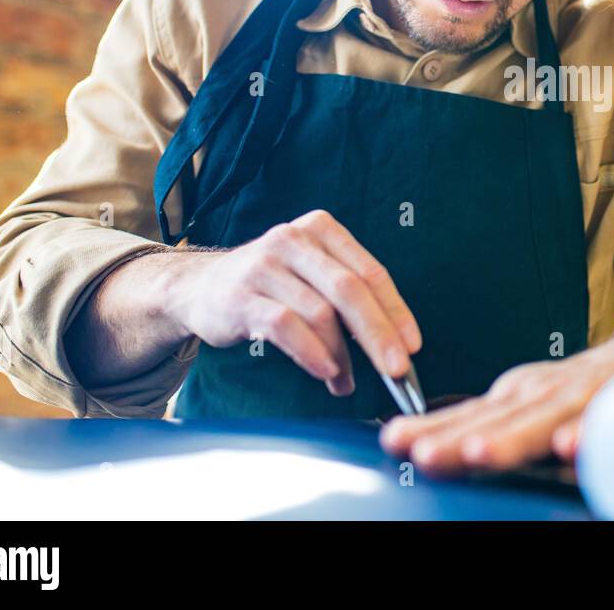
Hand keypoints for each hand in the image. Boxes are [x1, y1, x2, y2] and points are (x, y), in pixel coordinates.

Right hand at [158, 210, 421, 396]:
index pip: (370, 272)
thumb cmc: (271, 286)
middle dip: (378, 334)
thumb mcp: (311, 275)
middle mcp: (294, 240)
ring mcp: (264, 265)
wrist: (200, 287)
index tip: (412, 346)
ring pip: (319, 312)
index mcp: (321, 230)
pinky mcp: (241, 295)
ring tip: (346, 382)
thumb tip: (392, 345)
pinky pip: (285, 326)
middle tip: (396, 370)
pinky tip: (325, 372)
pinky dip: (311, 353)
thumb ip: (348, 299)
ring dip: (341, 356)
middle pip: (349, 290)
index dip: (396, 311)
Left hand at [378, 307, 613, 475]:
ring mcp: (606, 387)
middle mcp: (564, 385)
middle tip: (423, 454)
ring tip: (482, 455)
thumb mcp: (568, 403)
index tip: (402, 444)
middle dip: (462, 436)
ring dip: (518, 435)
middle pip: (507, 414)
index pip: (481, 411)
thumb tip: (482, 456)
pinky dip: (596, 432)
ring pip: (556, 414)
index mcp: (540, 390)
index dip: (441, 427)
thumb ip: (532, 428)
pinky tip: (574, 451)